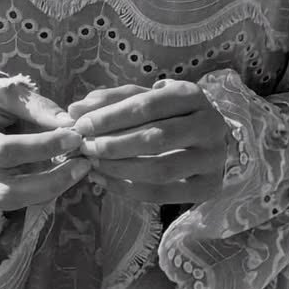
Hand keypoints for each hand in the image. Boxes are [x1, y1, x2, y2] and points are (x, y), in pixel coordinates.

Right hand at [0, 79, 89, 210]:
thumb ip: (36, 108)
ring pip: (12, 202)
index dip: (42, 147)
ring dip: (50, 189)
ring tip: (78, 170)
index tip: (75, 137)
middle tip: (83, 164)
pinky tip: (63, 175)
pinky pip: (15, 201)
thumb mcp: (6, 94)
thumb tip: (69, 124)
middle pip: (7, 190)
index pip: (5, 150)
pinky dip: (42, 190)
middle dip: (50, 180)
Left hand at [67, 79, 229, 206]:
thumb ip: (112, 101)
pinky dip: (131, 191)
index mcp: (191, 95)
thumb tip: (76, 109)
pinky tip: (106, 182)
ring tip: (93, 166)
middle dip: (114, 145)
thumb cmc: (168, 114)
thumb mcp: (145, 99)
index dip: (111, 116)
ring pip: (161, 168)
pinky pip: (165, 193)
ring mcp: (212, 158)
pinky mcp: (209, 186)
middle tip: (85, 148)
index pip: (147, 106)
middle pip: (156, 138)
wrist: (208, 139)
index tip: (82, 125)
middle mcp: (209, 125)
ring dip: (120, 169)